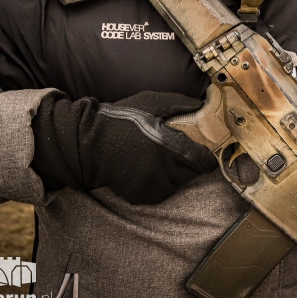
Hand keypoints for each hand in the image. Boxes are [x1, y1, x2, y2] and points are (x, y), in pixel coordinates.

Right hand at [31, 90, 216, 203]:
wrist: (88, 143)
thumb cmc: (121, 119)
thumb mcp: (151, 102)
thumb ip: (179, 102)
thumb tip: (202, 104)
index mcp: (168, 145)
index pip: (201, 161)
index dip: (208, 159)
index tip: (207, 154)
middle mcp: (162, 168)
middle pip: (191, 173)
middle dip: (191, 164)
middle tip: (180, 153)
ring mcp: (150, 184)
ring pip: (176, 184)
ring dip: (176, 174)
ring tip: (162, 159)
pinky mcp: (139, 195)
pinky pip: (160, 192)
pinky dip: (160, 184)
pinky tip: (150, 169)